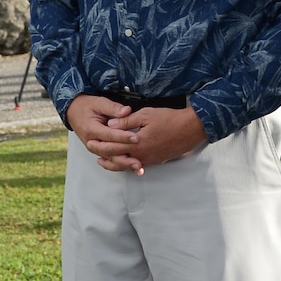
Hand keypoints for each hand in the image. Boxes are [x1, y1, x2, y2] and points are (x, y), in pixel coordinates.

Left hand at [67, 94, 205, 173]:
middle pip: (117, 157)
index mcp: (137, 143)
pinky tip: (123, 161)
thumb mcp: (146, 114)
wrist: (191, 129)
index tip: (89, 141)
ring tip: (102, 161)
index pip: (113, 145)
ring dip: (113, 163)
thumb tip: (110, 125)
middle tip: (91, 150)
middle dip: (102, 154)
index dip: (100, 144)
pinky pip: (137, 165)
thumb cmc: (169, 119)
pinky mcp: (156, 160)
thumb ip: (126, 121)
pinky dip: (126, 164)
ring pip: (126, 165)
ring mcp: (149, 159)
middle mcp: (142, 155)